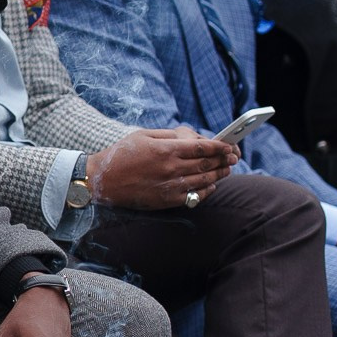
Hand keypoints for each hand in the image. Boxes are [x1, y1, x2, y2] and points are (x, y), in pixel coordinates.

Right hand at [87, 126, 238, 210]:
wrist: (102, 180)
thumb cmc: (122, 154)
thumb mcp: (144, 135)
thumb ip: (170, 135)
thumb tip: (193, 138)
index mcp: (166, 150)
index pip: (202, 148)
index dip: (219, 147)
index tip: (228, 145)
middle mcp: (171, 168)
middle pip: (206, 164)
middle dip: (223, 160)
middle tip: (234, 157)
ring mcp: (170, 186)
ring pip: (204, 180)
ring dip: (219, 174)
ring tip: (226, 169)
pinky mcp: (166, 200)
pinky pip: (194, 196)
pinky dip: (206, 190)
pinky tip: (211, 185)